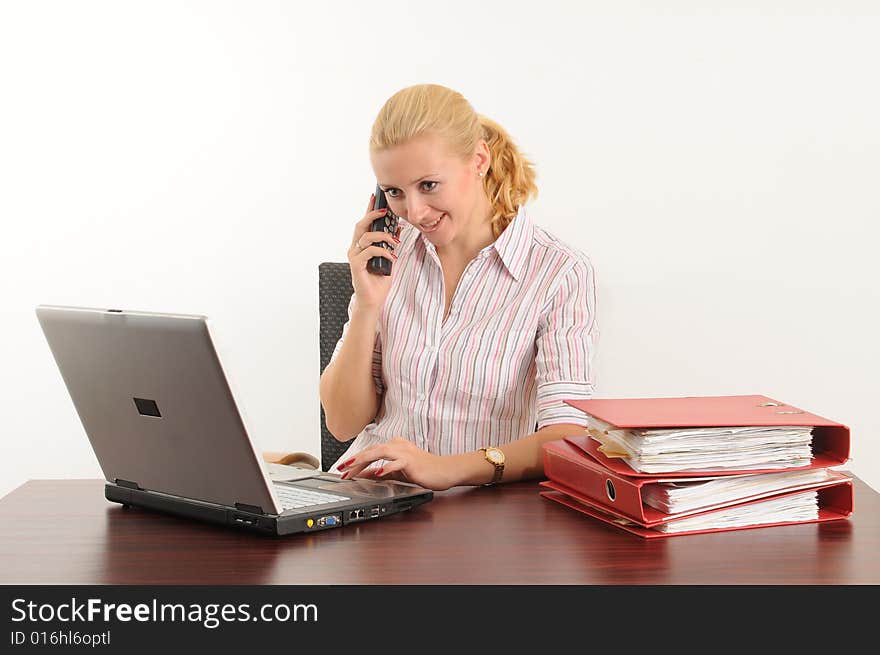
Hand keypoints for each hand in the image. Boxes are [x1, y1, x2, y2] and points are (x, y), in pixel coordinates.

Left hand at [336, 437, 457, 490]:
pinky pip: (397, 463)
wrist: (446, 470)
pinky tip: (377, 473)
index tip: (343, 469)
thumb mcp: (398, 472)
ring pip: (380, 452)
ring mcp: (405, 452)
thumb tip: (364, 475)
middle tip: (341, 468)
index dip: (355, 461)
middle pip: (372, 450)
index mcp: (394, 446)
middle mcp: (398, 446)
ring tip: (351, 467)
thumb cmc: (424, 470)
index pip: (371, 452)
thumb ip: (382, 472)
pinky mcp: (412, 462)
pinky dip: (386, 468)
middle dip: (354, 460)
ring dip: (364, 460)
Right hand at [347, 193, 400, 311]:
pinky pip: (369, 251)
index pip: (365, 223)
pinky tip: (391, 256)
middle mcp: (355, 248)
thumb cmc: (379, 281)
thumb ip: (390, 244)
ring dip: (383, 236)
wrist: (373, 300)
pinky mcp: (356, 265)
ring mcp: (354, 256)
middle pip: (361, 225)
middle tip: (385, 211)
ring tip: (395, 241)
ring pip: (366, 236)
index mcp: (362, 245)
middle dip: (372, 215)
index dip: (369, 209)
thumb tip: (398, 229)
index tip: (375, 197)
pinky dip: (382, 251)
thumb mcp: (389, 258)